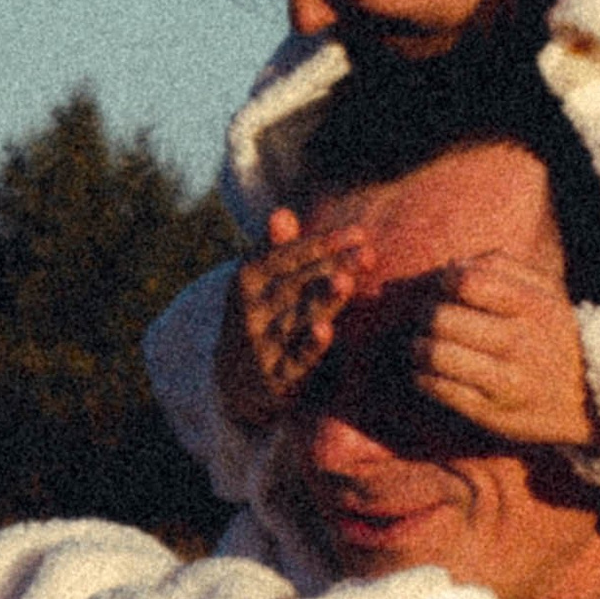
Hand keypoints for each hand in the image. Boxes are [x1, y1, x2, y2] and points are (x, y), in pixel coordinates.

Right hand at [215, 210, 374, 427]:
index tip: (358, 234)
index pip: (286, 257)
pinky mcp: (273, 381)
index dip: (321, 245)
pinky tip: (326, 330)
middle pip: (294, 285)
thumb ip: (276, 251)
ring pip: (294, 319)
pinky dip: (307, 347)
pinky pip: (292, 363)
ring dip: (320, 300)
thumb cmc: (260, 321)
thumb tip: (282, 212)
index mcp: (246, 282)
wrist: (232, 386)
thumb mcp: (260, 287)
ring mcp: (259, 347)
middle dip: (331, 267)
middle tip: (366, 254)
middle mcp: (249, 312)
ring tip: (345, 281)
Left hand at [413, 251, 598, 448]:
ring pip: (435, 355)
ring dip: (417, 348)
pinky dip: (423, 377)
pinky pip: (439, 389)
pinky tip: (429, 373)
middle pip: (442, 318)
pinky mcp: (491, 413)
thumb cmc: (560, 338)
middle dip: (425, 316)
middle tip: (427, 320)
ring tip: (421, 347)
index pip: (466, 282)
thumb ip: (502, 268)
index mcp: (532, 306)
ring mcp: (505, 380)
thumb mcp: (547, 293)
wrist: (598, 400)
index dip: (443, 283)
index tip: (444, 290)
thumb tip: (451, 265)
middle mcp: (519, 342)